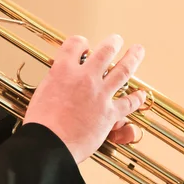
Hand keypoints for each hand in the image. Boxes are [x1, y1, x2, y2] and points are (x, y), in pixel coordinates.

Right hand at [23, 34, 146, 163]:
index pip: (74, 45)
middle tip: (117, 39)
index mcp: (62, 71)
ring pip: (122, 70)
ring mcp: (99, 94)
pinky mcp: (110, 113)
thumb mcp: (42, 94)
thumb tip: (60, 83)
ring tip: (138, 50)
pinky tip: (142, 94)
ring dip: (132, 58)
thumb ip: (55, 84)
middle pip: (104, 51)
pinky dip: (137, 98)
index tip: (84, 44)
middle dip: (113, 43)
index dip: (80, 42)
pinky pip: (129, 103)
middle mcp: (84, 78)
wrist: (49, 144)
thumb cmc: (41, 125)